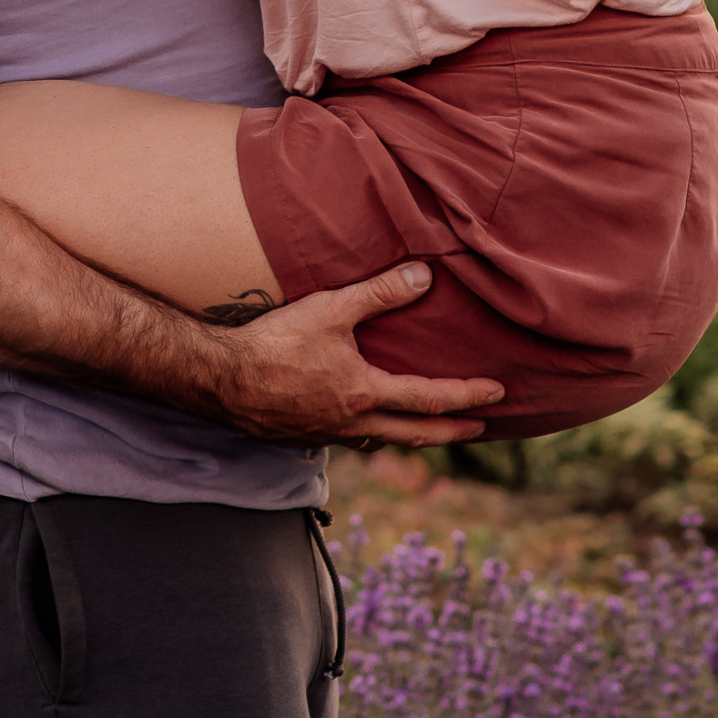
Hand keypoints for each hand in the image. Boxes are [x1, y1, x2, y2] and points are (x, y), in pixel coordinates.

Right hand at [207, 261, 501, 447]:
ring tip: (423, 431)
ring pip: (379, 442)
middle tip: (480, 429)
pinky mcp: (300, 437)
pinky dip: (365, 436)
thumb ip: (380, 293)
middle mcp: (352, 424)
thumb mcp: (330, 310)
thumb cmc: (274, 343)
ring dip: (409, 437)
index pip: (430, 398)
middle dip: (452, 430)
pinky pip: (345, 442)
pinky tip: (359, 427)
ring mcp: (326, 435)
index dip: (467, 396)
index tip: (498, 394)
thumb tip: (425, 275)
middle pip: (415, 434)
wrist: (219, 380)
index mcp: (365, 394)